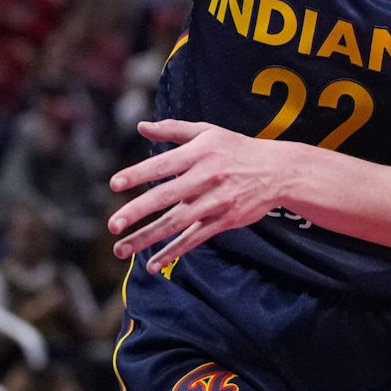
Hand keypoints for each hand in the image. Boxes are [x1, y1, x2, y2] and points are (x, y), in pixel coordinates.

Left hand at [106, 120, 292, 271]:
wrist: (277, 171)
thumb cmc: (236, 148)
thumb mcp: (208, 132)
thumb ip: (173, 129)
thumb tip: (141, 126)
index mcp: (200, 153)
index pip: (163, 164)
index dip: (138, 174)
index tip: (114, 184)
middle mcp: (206, 177)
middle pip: (167, 196)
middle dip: (138, 211)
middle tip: (113, 224)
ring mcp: (215, 201)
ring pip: (177, 222)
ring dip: (148, 237)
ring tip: (121, 249)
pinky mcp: (224, 220)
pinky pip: (194, 238)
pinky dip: (174, 252)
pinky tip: (153, 264)